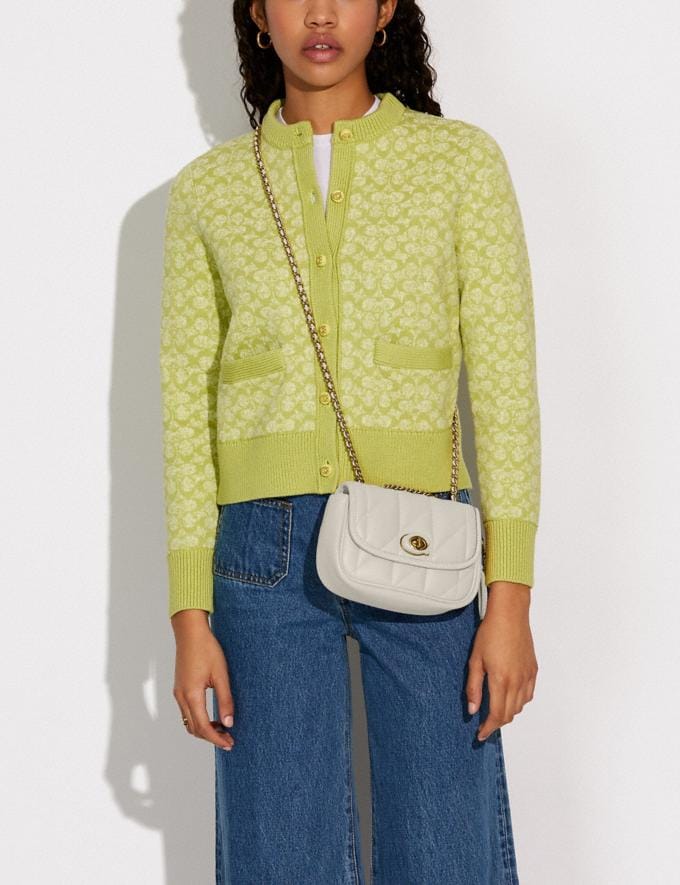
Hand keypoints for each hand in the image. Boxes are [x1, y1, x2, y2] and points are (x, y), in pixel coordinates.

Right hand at [171, 609, 234, 750]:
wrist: (190, 632)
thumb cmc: (207, 649)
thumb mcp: (221, 674)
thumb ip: (225, 700)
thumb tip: (229, 722)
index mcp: (191, 694)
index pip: (203, 727)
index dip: (216, 738)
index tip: (229, 743)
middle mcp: (181, 696)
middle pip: (193, 728)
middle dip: (210, 737)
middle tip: (228, 739)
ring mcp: (178, 692)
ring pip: (188, 721)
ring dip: (204, 729)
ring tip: (222, 728)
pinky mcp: (179, 688)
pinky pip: (187, 712)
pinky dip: (198, 719)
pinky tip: (212, 716)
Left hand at [466, 581, 537, 740]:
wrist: (510, 615)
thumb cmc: (491, 633)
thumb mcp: (475, 660)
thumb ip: (473, 687)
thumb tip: (472, 709)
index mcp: (501, 680)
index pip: (496, 715)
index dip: (488, 728)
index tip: (480, 734)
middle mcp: (517, 681)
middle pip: (509, 714)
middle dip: (496, 723)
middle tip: (485, 724)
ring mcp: (528, 676)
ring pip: (520, 706)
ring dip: (508, 713)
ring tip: (495, 710)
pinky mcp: (533, 670)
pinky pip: (528, 695)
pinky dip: (519, 702)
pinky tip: (510, 696)